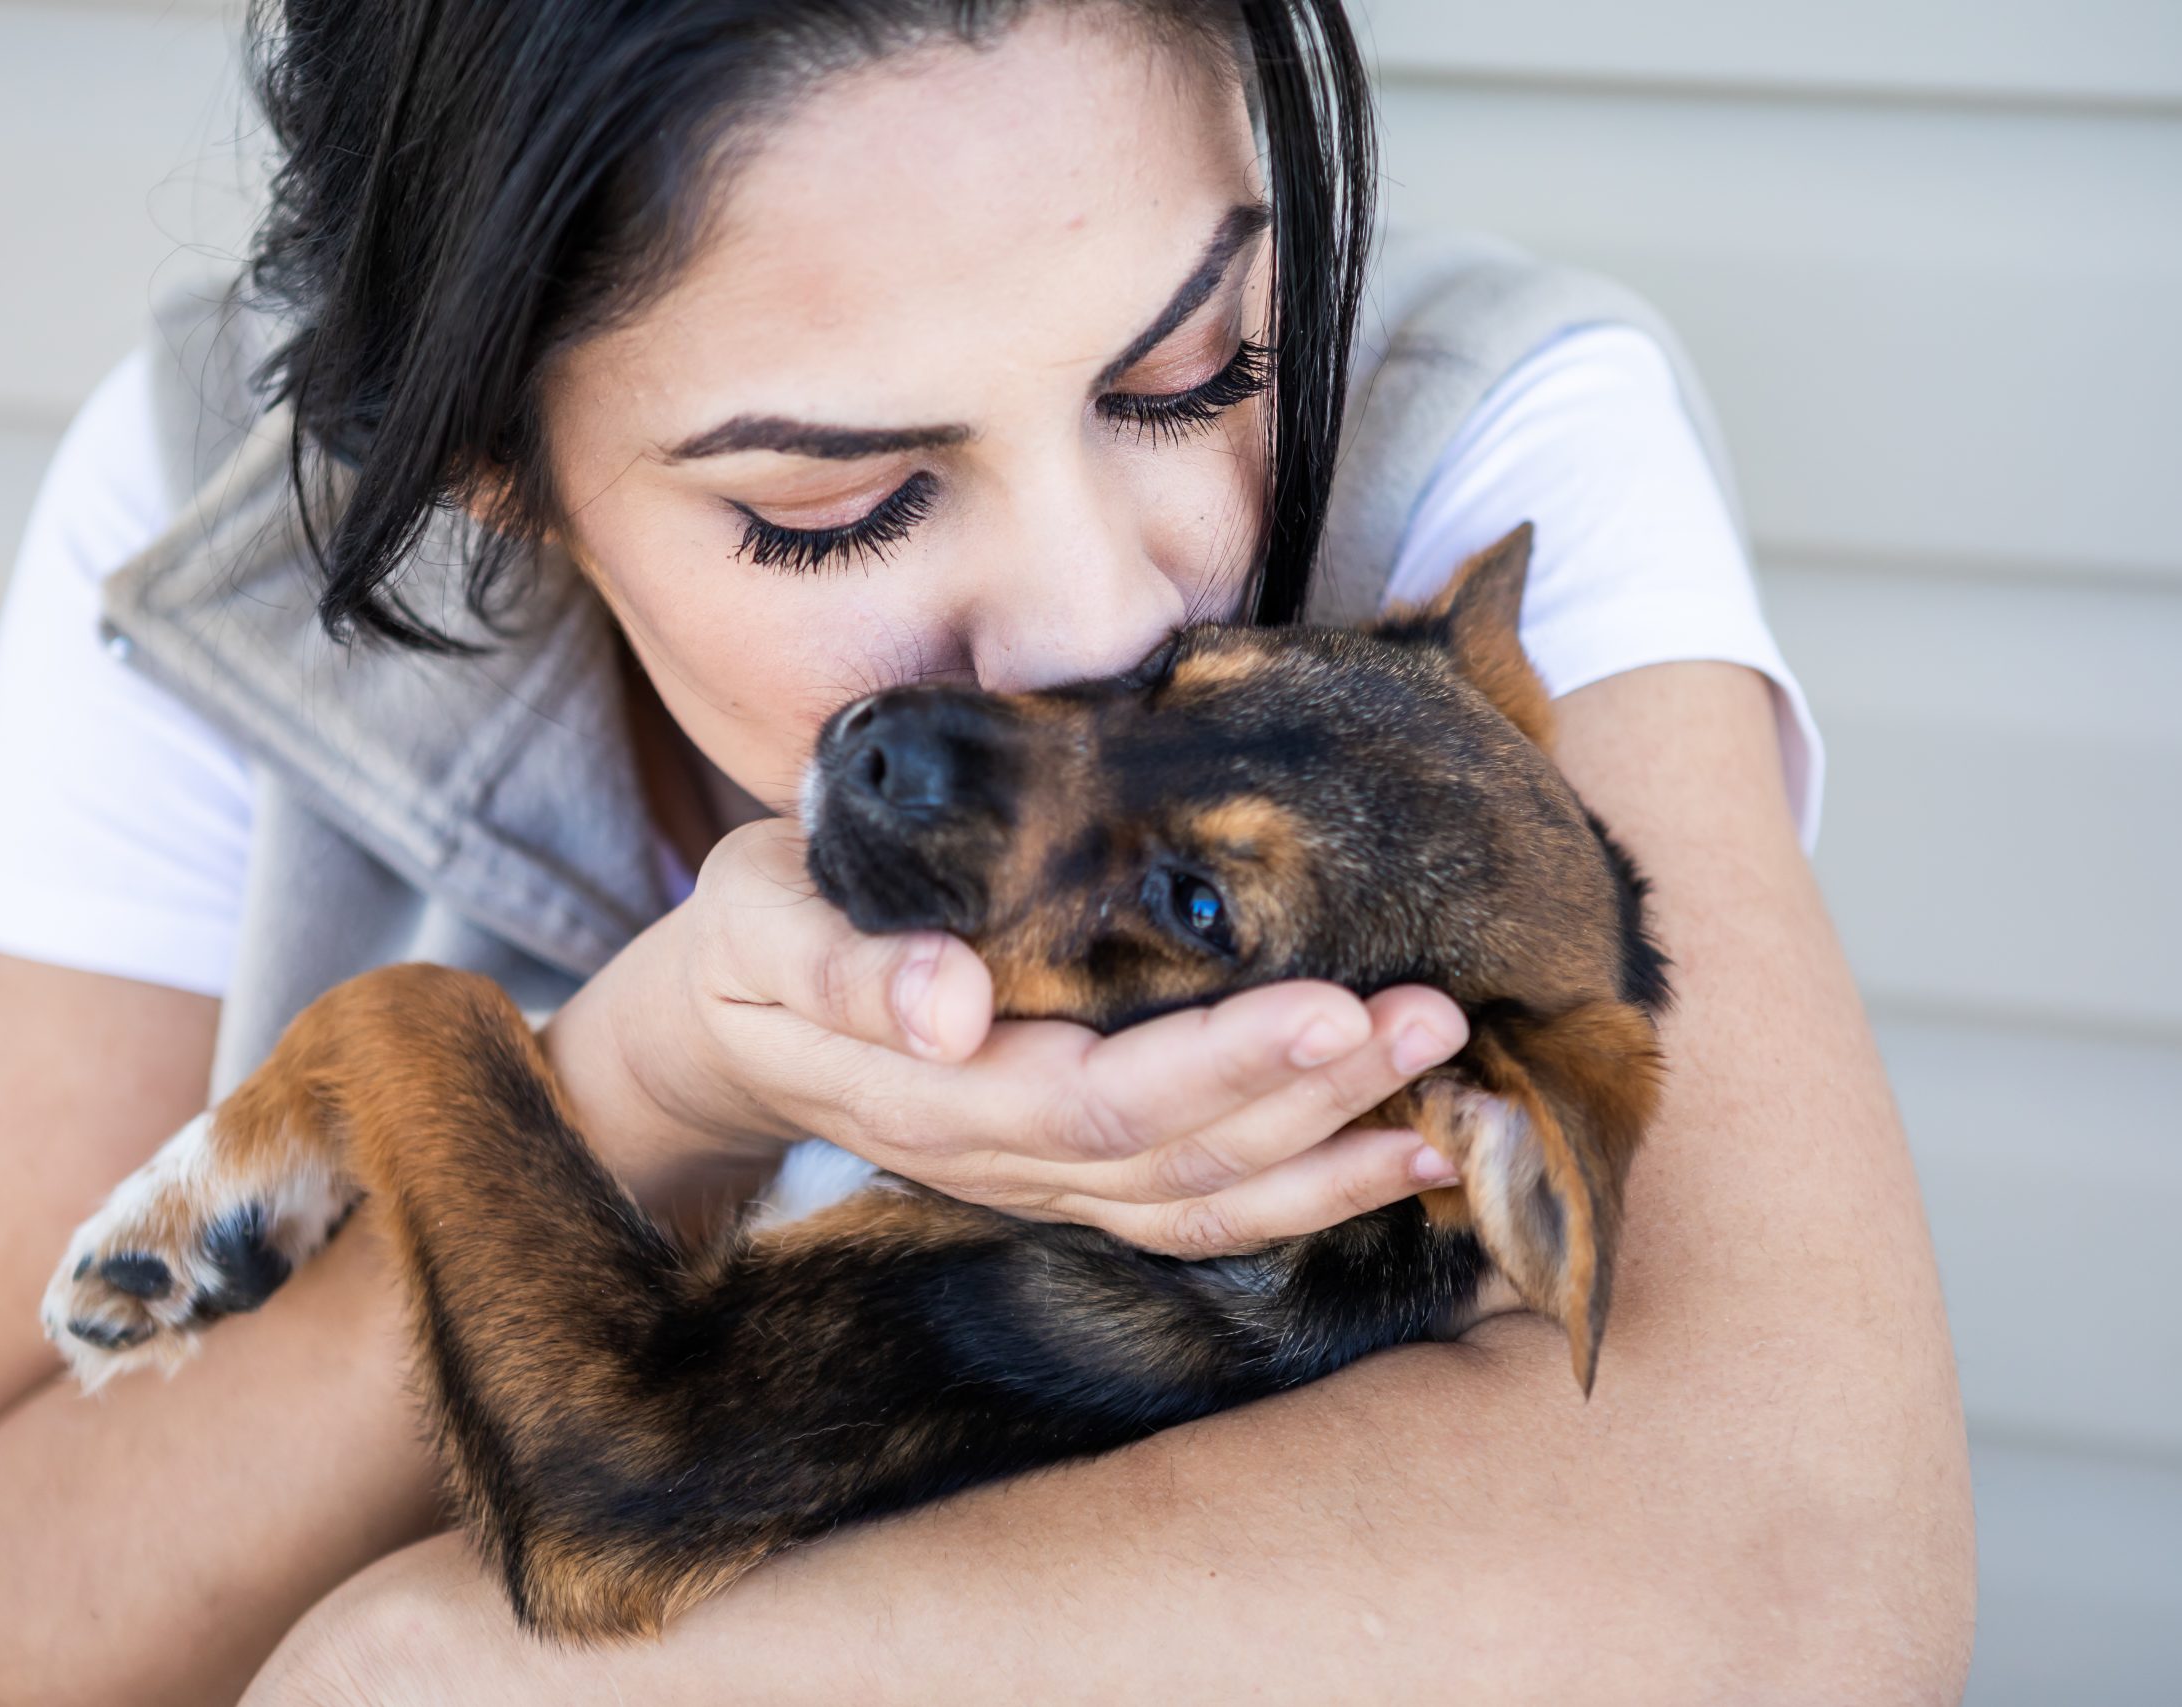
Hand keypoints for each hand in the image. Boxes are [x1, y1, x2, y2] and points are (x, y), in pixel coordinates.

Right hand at [565, 820, 1470, 1258]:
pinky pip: (1197, 1213)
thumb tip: (945, 1004)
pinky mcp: (1070, 1178)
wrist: (727, 1024)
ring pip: (1201, 1203)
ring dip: (1333, 1156)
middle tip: (1435, 1017)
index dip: (1224, 1067)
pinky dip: (1307, 1196)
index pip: (1098, 1099)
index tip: (1336, 1003)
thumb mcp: (755, 917)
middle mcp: (997, 1157)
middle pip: (1176, 1158)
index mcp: (929, 1090)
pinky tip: (1404, 1155)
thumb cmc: (752, 933)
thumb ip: (839, 961)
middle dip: (1317, 1096)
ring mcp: (1038, 1183)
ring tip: (1454, 1100)